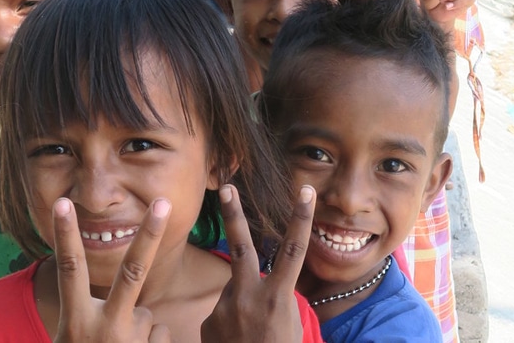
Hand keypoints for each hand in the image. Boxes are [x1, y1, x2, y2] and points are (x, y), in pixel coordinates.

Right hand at [52, 197, 172, 342]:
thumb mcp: (69, 339)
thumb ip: (86, 315)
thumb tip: (107, 298)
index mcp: (76, 322)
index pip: (70, 270)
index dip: (65, 235)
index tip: (63, 203)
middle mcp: (106, 328)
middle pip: (132, 269)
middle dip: (149, 233)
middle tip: (164, 202)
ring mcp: (132, 340)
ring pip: (145, 313)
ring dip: (135, 327)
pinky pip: (158, 332)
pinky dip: (147, 342)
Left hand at [201, 184, 315, 342]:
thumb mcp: (288, 326)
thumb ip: (273, 300)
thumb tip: (258, 284)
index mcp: (276, 298)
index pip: (292, 250)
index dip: (300, 218)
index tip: (304, 190)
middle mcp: (248, 298)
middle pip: (241, 246)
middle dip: (234, 214)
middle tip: (226, 186)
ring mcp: (225, 310)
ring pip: (233, 291)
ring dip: (241, 304)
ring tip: (250, 332)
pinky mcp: (208, 323)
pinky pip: (222, 313)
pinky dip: (230, 324)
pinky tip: (236, 342)